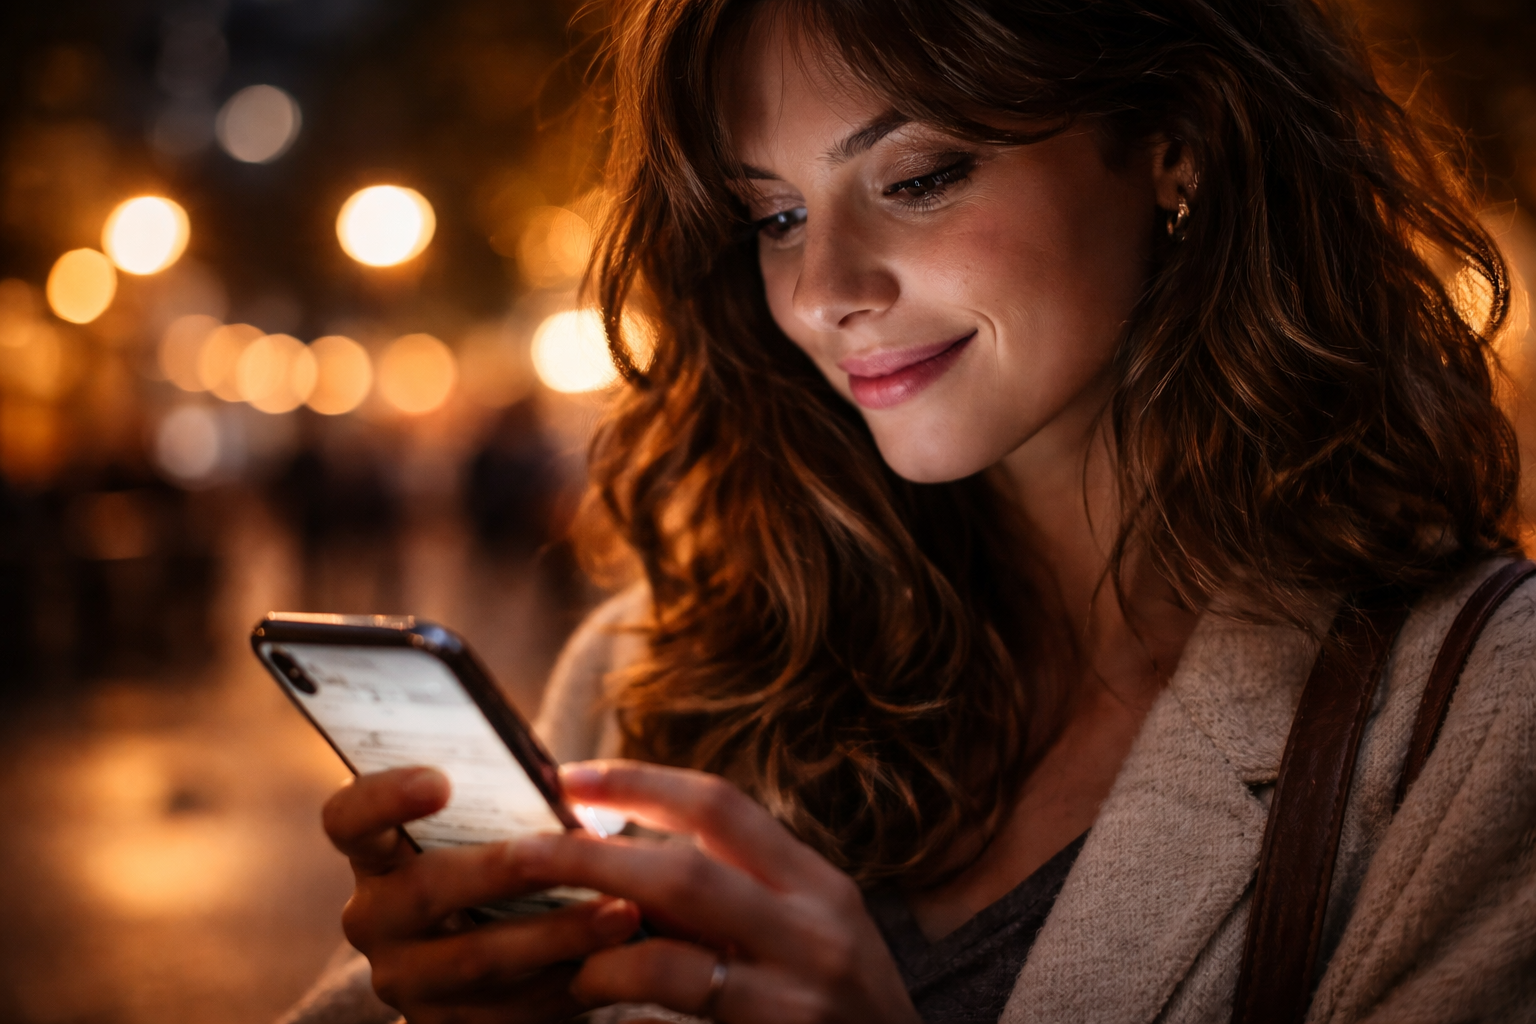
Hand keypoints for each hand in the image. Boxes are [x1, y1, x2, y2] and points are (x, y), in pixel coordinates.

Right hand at [321, 766, 643, 1022]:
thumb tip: (568, 786)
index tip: (441, 780)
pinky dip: (571, 981)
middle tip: (576, 846)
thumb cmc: (498, 874)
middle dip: (508, 869)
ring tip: (624, 911)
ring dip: (560, 933)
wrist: (497, 968)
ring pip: (480, 958)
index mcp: (376, 856)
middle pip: (426, 889)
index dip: (383, 797)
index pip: (348, 820)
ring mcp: (407, 982)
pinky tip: (621, 961)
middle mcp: (376, 920)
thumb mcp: (485, 839)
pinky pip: (514, 1009)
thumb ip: (505, 809)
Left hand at [539, 760, 922, 1022]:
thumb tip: (628, 851)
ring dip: (601, 959)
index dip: (636, 784)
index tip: (566, 776)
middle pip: (682, 873)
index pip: (720, 806)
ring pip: (668, 963)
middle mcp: (814, 935)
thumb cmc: (844, 1008)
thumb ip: (742, 892)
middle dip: (589, 859)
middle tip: (520, 855)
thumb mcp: (812, 933)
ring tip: (569, 966)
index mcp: (818, 886)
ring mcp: (795, 1003)